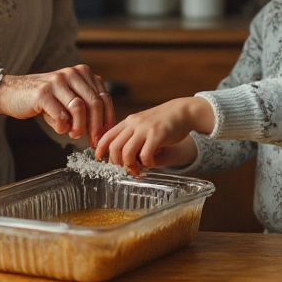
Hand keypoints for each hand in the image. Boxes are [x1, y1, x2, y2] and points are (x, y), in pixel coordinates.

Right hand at [0, 65, 115, 145]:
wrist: (12, 92)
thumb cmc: (44, 99)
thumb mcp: (68, 98)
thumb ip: (85, 108)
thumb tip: (103, 130)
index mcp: (82, 73)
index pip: (103, 96)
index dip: (107, 118)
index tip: (105, 135)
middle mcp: (71, 73)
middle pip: (94, 103)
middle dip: (97, 126)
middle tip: (93, 141)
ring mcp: (57, 81)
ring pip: (79, 108)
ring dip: (79, 127)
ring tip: (74, 135)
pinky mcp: (42, 93)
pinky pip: (60, 115)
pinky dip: (62, 127)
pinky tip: (59, 128)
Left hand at [95, 97, 210, 174]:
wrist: (182, 111)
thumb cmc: (164, 121)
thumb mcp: (144, 124)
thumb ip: (133, 136)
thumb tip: (124, 157)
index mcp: (128, 121)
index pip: (107, 135)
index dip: (100, 148)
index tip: (99, 158)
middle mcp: (134, 124)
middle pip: (114, 147)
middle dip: (116, 162)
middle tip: (125, 169)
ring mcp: (145, 129)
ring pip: (127, 152)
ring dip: (130, 166)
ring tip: (137, 170)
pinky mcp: (157, 135)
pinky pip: (145, 155)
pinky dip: (147, 163)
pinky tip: (152, 162)